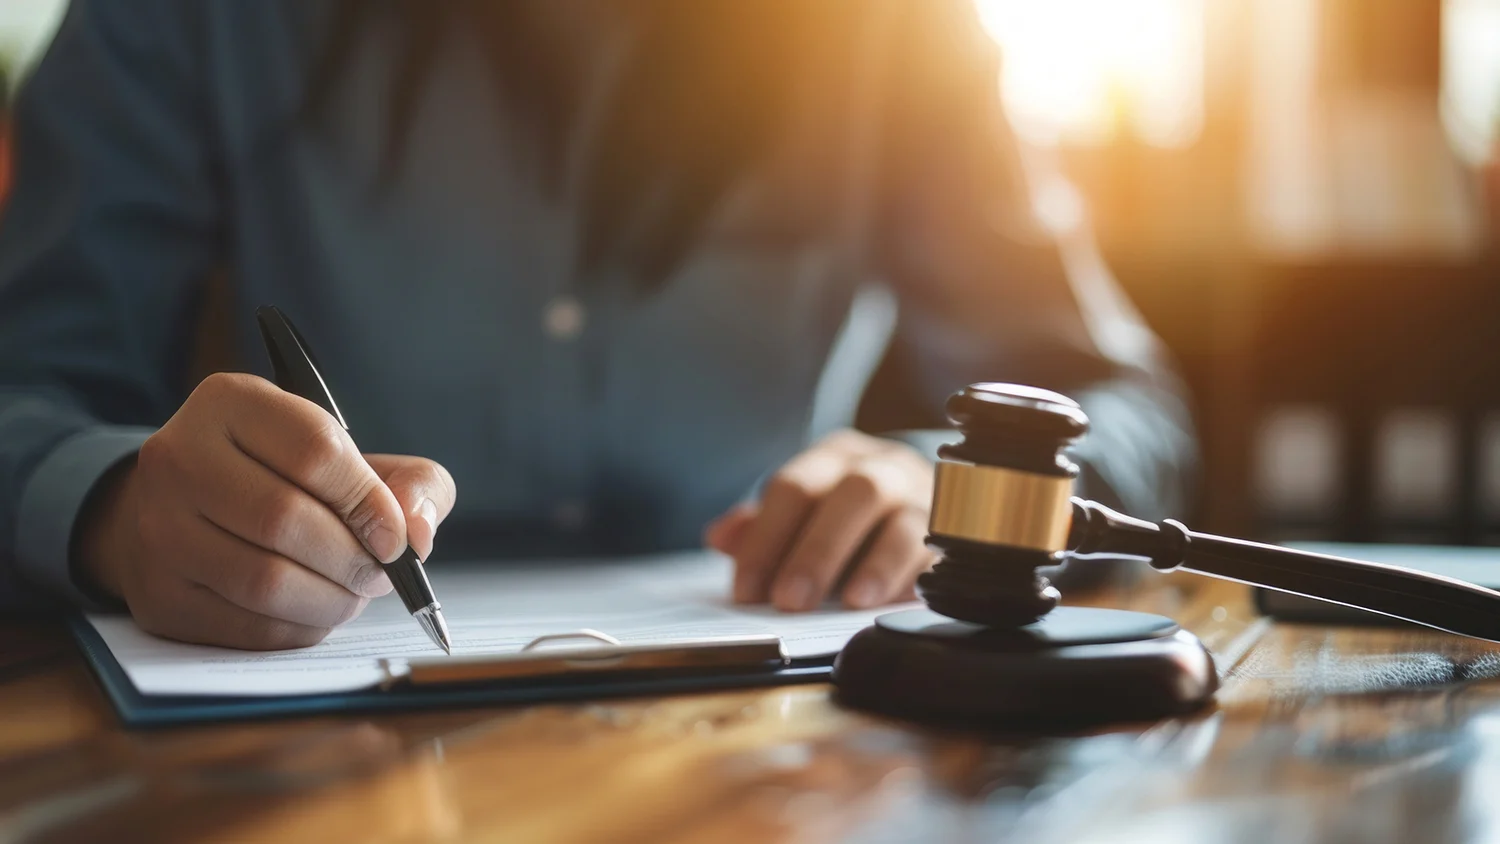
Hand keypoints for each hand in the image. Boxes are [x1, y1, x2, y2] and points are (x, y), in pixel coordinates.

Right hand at [78, 372, 455, 649]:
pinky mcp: (158, 594)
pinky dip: (299, 627)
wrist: (190, 513)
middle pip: (285, 519)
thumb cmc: (289, 481)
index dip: (369, 501)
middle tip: (379, 573)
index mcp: (232, 402)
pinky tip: (313, 609)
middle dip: (352, 558)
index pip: (315, 450)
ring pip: (263, 580)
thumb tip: (419, 532)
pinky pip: (245, 626)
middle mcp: (179, 457)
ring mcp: (157, 527)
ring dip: (330, 599)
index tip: (395, 535)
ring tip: (351, 591)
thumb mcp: (355, 459)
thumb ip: (410, 482)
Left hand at [705, 430, 934, 611]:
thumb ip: (761, 526)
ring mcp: (923, 496)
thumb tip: (719, 536)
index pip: (794, 487)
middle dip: (817, 550)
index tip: (746, 590)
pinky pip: (938, 550)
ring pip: (901, 519)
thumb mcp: (803, 513)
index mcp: (835, 456)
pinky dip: (912, 576)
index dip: (766, 539)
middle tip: (789, 601)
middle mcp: (881, 467)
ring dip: (874, 563)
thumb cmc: (849, 514)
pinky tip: (892, 600)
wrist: (932, 495)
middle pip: (850, 496)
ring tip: (850, 601)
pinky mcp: (953, 532)